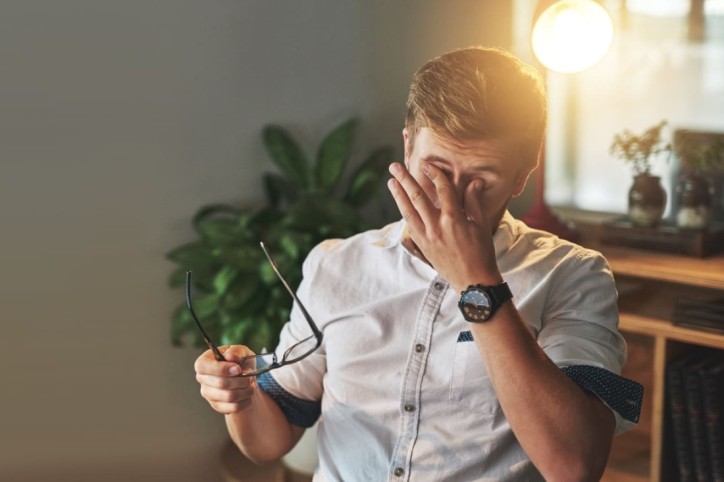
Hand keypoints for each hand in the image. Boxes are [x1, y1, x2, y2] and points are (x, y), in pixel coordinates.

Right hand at [194, 345, 257, 413]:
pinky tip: (248, 394)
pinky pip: (233, 407)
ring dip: (246, 390)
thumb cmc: (240, 361)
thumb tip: (230, 356)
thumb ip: (236, 351)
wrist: (246, 378)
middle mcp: (202, 379)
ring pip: (229, 396)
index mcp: (204, 362)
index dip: (221, 369)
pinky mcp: (217, 406)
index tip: (238, 369)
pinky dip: (246, 400)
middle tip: (250, 376)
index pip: (202, 366)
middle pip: (220, 383)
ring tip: (251, 384)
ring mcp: (208, 394)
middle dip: (241, 379)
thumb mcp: (241, 351)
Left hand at [387, 162, 501, 290]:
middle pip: (417, 197)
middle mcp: (436, 227)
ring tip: (391, 182)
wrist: (473, 282)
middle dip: (405, 180)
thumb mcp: (481, 225)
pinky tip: (400, 204)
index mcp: (454, 219)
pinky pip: (410, 226)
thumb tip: (474, 181)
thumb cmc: (481, 253)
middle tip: (394, 167)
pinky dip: (404, 213)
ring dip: (398, 195)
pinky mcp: (423, 246)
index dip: (434, 174)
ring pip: (408, 211)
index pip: (442, 190)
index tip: (426, 164)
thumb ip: (474, 202)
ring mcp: (427, 237)